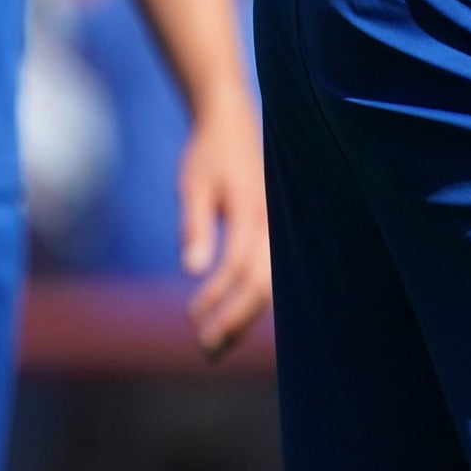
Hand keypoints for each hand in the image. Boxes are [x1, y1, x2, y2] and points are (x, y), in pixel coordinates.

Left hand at [175, 101, 272, 356]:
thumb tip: (191, 271)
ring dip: (245, 315)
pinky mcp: (274, 228)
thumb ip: (194, 226)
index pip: (239, 266)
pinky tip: (235, 313)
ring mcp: (278, 225)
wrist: (231, 121)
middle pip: (264, 283)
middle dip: (238, 320)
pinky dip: (253, 298)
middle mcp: (272, 221)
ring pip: (271, 281)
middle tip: (208, 350)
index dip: (217, 296)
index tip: (192, 317)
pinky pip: (271, 270)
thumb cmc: (208, 154)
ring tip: (218, 343)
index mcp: (251, 210)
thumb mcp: (193, 185)